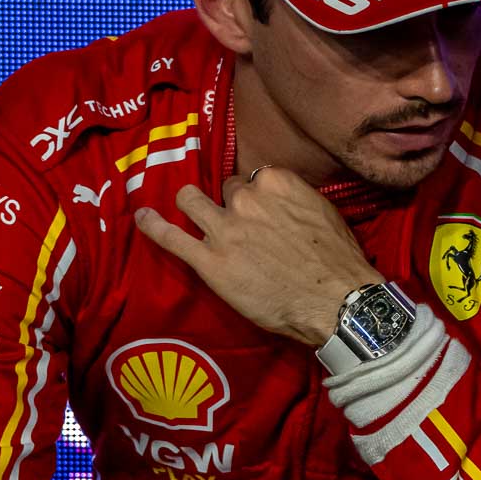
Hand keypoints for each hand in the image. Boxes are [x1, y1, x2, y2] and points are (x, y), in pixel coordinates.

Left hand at [134, 167, 383, 346]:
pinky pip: (170, 237)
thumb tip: (285, 205)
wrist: (335, 300)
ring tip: (190, 210)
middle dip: (231, 206)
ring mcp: (223, 229)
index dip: (256, 197)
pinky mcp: (208, 260)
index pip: (253, 179)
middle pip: (226, 191)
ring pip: (191, 201)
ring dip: (191, 204)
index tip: (261, 212)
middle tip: (244, 230)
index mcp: (276, 183)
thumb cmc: (339, 261)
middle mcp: (246, 199)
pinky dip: (152, 225)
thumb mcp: (324, 214)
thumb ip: (296, 201)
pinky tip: (141, 217)